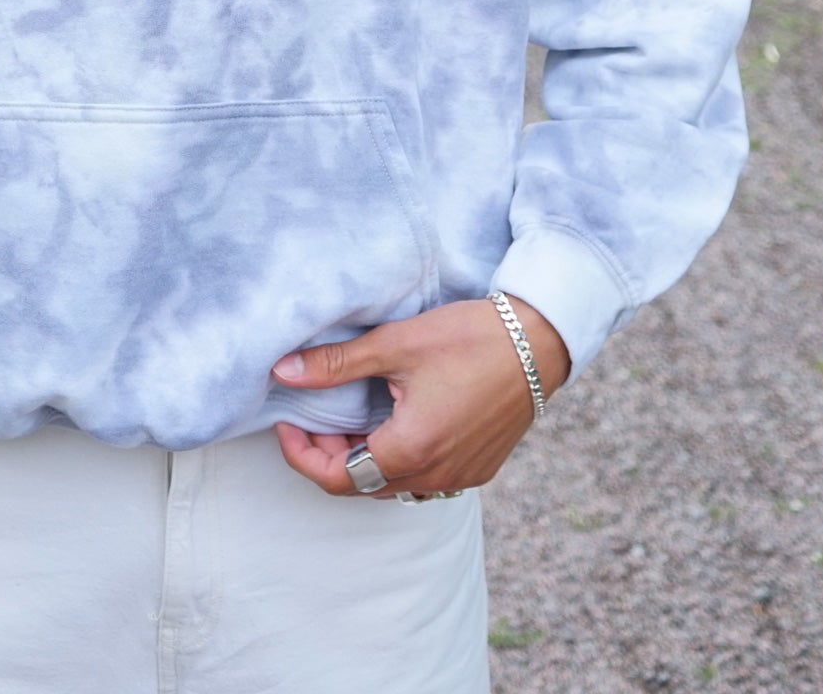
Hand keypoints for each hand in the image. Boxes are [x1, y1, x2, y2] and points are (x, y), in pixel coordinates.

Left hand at [270, 292, 572, 497]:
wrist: (540, 341)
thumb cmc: (470, 338)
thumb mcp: (396, 344)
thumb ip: (335, 365)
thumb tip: (282, 372)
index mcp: (411, 450)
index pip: (335, 479)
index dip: (301, 455)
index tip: (289, 423)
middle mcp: (436, 476)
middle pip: (361, 485)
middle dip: (330, 454)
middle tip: (318, 414)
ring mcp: (460, 477)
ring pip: (392, 483)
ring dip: (365, 457)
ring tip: (353, 413)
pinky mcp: (478, 469)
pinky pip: (424, 477)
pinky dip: (399, 457)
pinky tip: (395, 419)